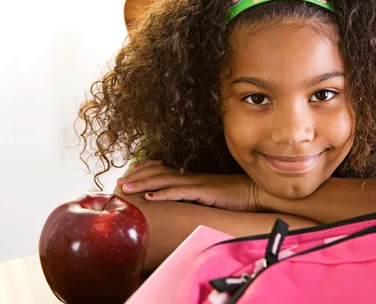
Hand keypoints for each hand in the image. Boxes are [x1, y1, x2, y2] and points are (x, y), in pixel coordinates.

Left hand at [116, 160, 262, 211]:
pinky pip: (181, 192)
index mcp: (193, 177)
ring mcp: (198, 183)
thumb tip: (184, 205)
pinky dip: (164, 194)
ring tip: (126, 188)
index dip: (145, 171)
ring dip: (143, 184)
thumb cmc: (237, 197)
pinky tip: (150, 197)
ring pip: (165, 181)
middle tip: (119, 183)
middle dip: (137, 177)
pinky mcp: (205, 192)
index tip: (130, 175)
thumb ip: (198, 198)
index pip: (164, 171)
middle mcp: (192, 177)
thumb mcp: (212, 197)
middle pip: (159, 174)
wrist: (257, 193)